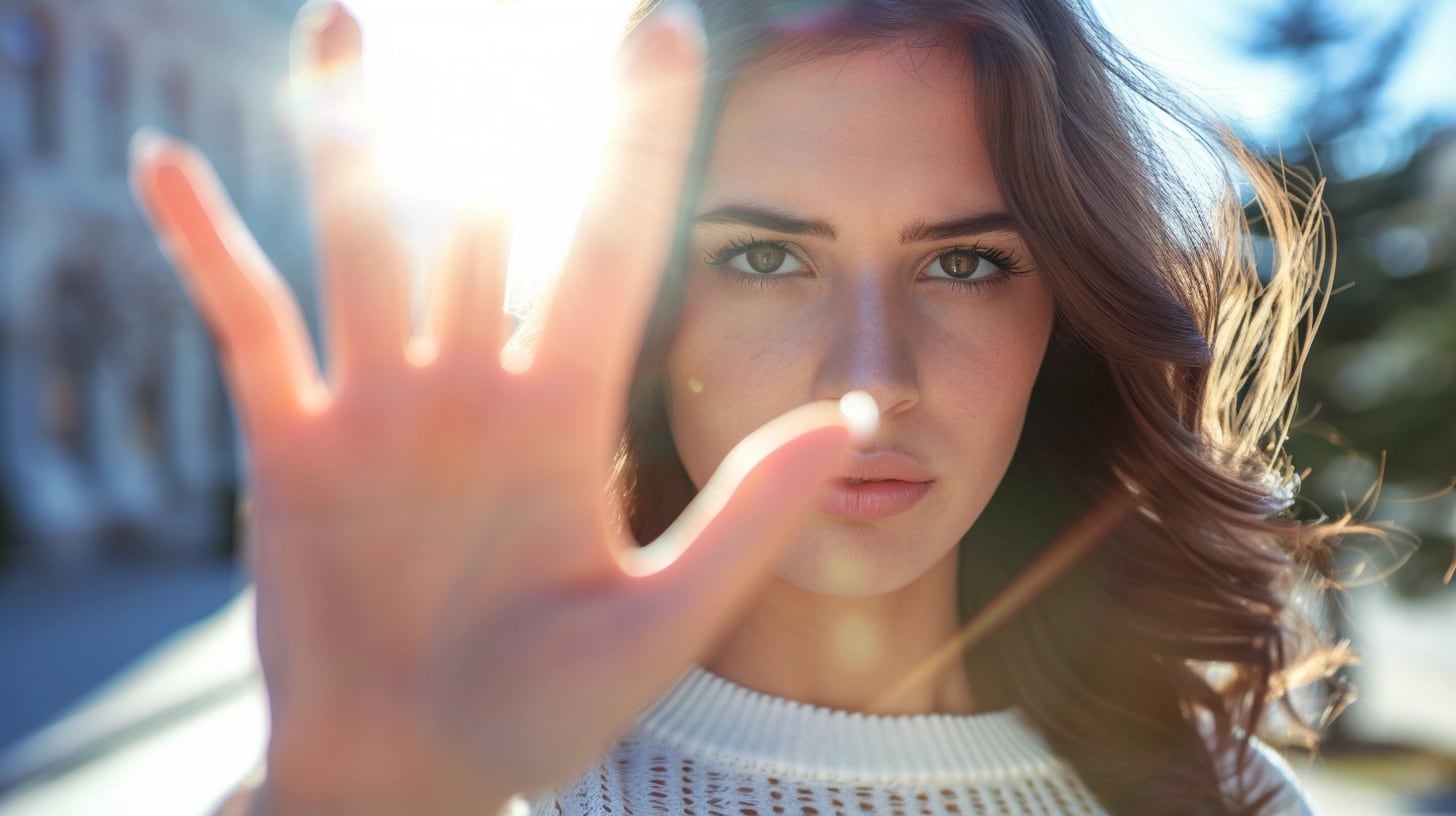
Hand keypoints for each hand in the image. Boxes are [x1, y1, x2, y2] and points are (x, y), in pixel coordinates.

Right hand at [131, 4, 858, 812]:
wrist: (417, 772)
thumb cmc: (539, 714)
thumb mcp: (658, 624)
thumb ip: (745, 518)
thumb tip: (851, 416)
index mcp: (566, 414)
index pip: (611, 248)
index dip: (638, 143)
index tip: (668, 32)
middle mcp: (474, 386)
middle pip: (489, 220)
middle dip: (504, 113)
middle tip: (522, 0)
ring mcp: (379, 407)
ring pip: (367, 244)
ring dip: (350, 137)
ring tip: (346, 19)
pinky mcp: (292, 445)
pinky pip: (246, 326)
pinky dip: (204, 246)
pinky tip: (163, 164)